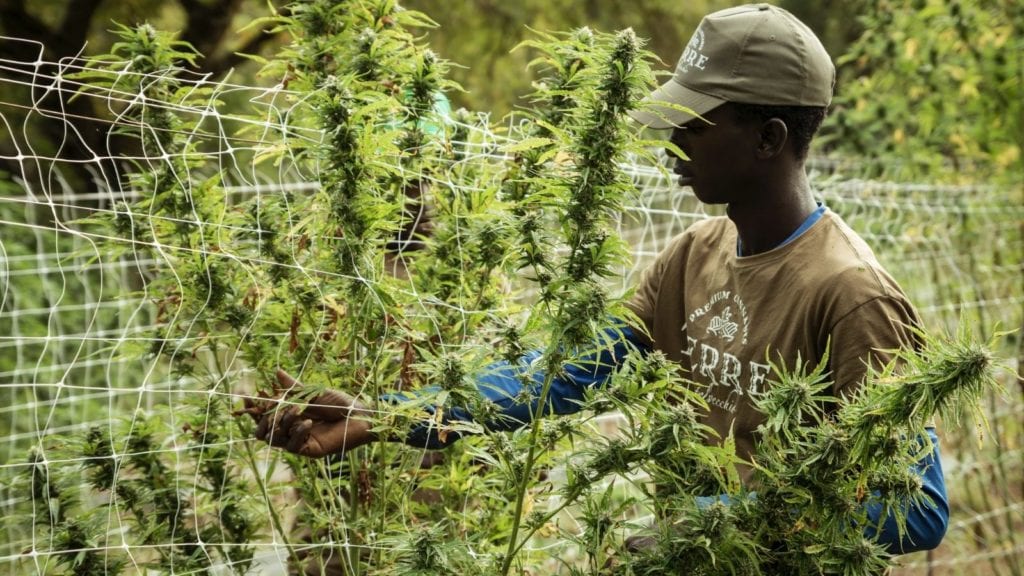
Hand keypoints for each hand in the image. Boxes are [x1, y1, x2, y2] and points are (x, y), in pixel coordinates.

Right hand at [242, 369, 378, 457]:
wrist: (362, 415)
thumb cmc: (341, 403)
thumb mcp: (314, 392)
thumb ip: (293, 387)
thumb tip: (276, 371)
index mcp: (292, 416)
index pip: (266, 416)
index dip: (254, 408)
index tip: (246, 396)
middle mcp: (293, 430)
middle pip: (264, 432)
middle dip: (264, 419)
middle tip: (273, 408)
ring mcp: (301, 442)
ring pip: (276, 439)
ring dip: (283, 423)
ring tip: (297, 410)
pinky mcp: (311, 451)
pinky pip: (293, 446)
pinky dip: (297, 433)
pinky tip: (307, 423)